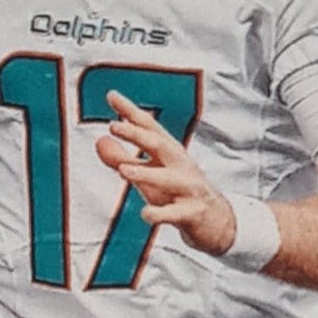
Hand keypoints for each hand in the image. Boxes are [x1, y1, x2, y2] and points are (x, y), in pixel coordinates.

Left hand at [95, 90, 238, 257]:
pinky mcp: (192, 213)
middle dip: (137, 135)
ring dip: (145, 173)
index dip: (131, 112)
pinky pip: (174, 213)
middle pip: (160, 145)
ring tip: (123, 170)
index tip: (112, 96)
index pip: (149, 128)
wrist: (218, 221)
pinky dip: (160, 213)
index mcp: (170, 153)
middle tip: (113, 126)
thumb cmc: (179, 194)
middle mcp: (181, 166)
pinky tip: (145, 214)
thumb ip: (123, 159)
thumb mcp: (149, 175)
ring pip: (168, 179)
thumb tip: (99, 141)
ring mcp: (189, 189)